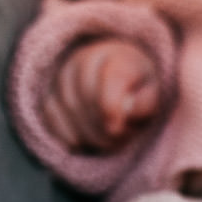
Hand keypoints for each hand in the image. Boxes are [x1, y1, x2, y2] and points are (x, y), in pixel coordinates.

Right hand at [41, 38, 161, 153]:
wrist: (118, 80)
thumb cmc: (139, 91)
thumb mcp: (152, 96)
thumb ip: (143, 103)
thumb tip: (125, 111)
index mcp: (119, 57)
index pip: (111, 77)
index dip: (110, 106)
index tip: (116, 128)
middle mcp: (85, 59)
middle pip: (85, 95)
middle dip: (100, 126)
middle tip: (115, 140)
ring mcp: (63, 74)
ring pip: (67, 107)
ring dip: (86, 133)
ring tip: (105, 143)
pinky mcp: (50, 92)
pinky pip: (50, 114)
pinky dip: (65, 134)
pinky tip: (82, 143)